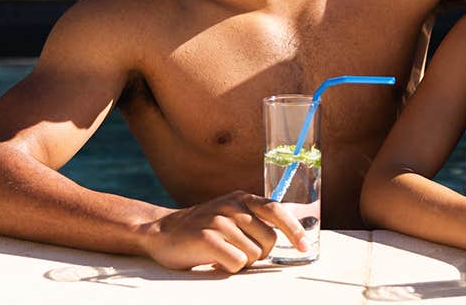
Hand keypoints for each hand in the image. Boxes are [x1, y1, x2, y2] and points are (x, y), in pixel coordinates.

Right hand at [139, 190, 307, 272]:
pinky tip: (215, 261)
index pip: (277, 211)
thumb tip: (287, 237)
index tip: (304, 248)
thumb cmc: (202, 228)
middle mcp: (232, 205)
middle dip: (259, 254)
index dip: (294, 231)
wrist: (161, 231)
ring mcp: (219, 220)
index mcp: (242, 198)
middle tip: (239, 253)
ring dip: (241, 262)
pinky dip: (229, 268)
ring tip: (223, 254)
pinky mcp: (206, 238)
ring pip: (253, 255)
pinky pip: (236, 262)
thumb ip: (254, 220)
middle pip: (268, 241)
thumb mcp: (230, 214)